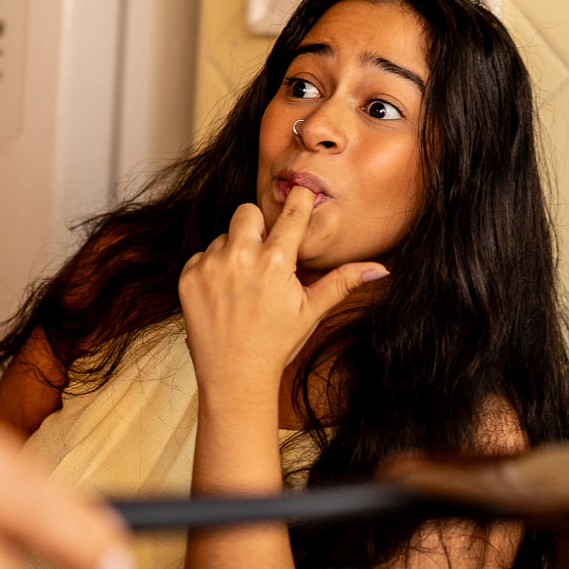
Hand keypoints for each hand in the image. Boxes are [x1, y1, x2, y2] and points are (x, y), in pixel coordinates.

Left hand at [178, 189, 386, 405]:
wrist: (235, 377)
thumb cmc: (277, 343)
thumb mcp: (312, 311)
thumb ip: (343, 282)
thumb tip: (380, 268)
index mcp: (276, 261)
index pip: (291, 214)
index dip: (299, 200)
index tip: (301, 192)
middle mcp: (241, 257)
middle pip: (248, 213)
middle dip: (256, 228)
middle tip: (263, 256)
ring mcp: (211, 266)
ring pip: (224, 237)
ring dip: (233, 252)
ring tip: (242, 286)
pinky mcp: (188, 277)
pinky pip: (202, 256)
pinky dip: (212, 270)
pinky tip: (223, 295)